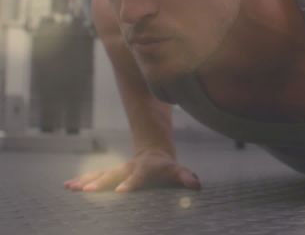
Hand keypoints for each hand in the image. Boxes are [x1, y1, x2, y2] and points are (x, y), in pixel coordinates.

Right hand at [63, 149, 200, 192]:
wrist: (153, 153)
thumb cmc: (166, 167)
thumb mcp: (177, 171)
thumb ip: (186, 177)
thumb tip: (196, 185)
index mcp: (144, 169)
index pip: (137, 177)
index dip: (130, 183)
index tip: (120, 192)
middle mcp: (128, 167)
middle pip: (113, 174)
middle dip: (100, 182)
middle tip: (86, 190)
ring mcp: (118, 169)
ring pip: (101, 174)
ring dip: (86, 180)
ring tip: (71, 187)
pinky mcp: (110, 172)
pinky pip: (95, 175)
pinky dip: (82, 180)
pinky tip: (68, 185)